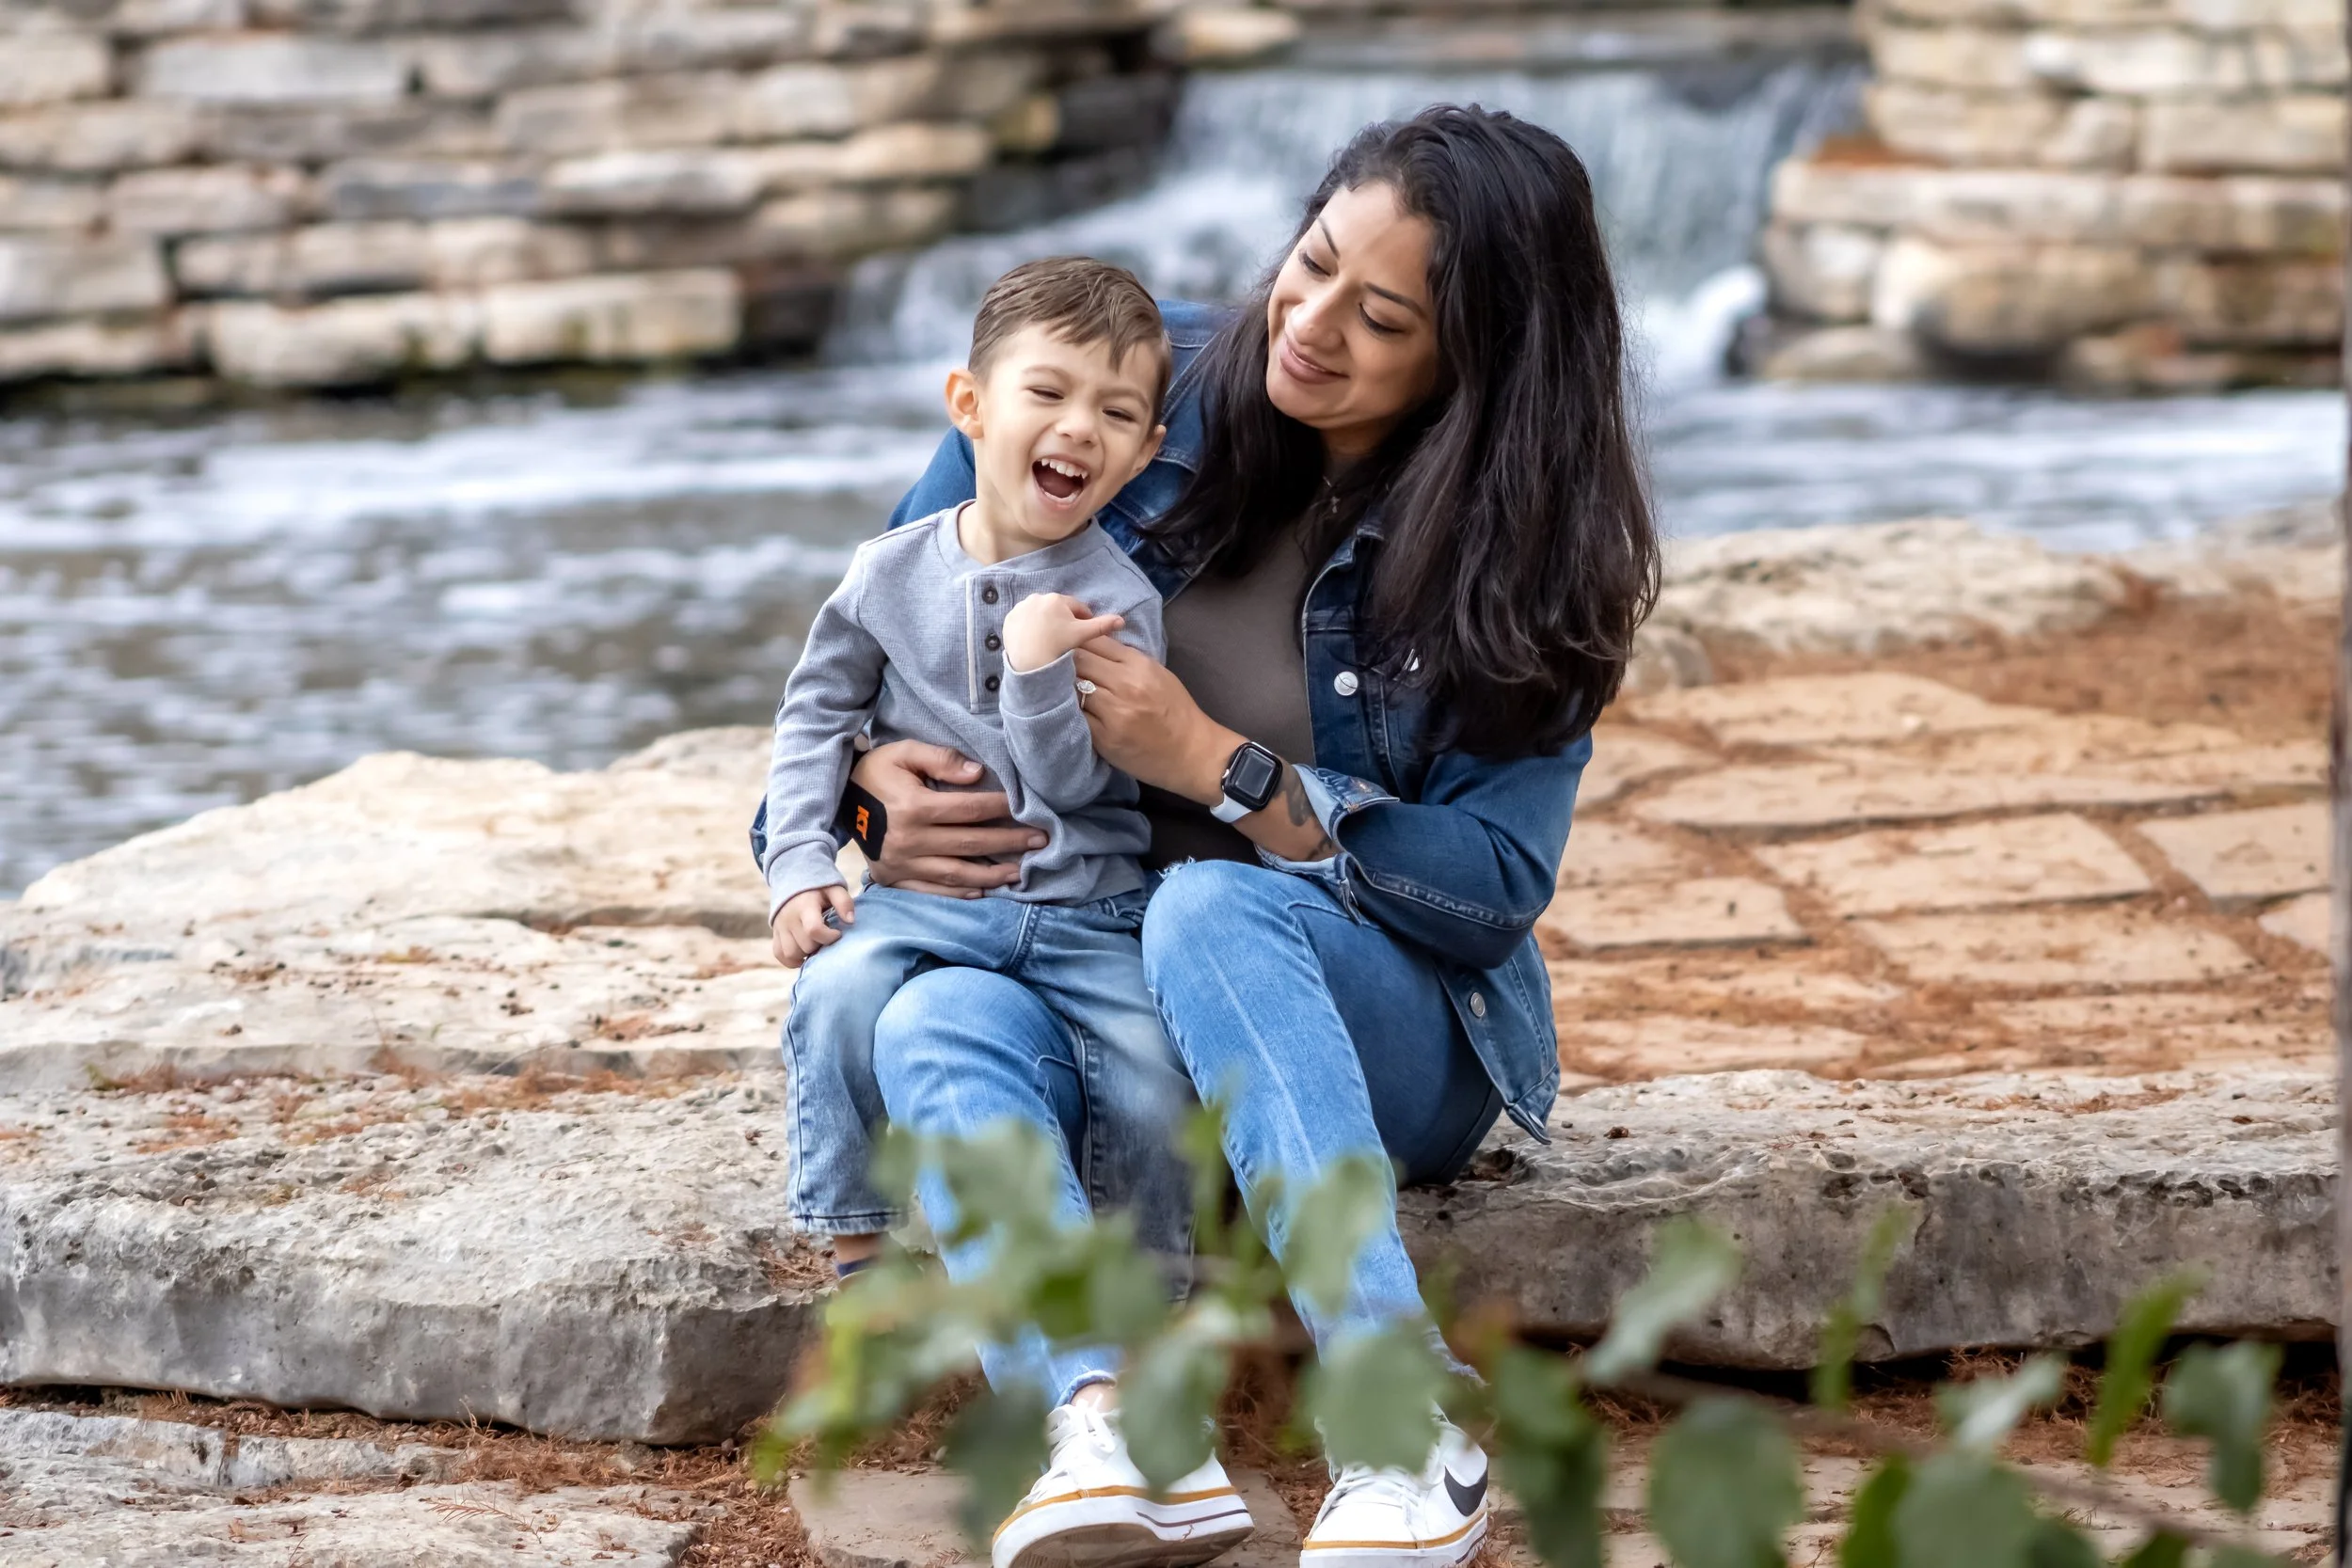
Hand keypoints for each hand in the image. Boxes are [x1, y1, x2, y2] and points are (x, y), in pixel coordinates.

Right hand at [772, 885, 855, 967]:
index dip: (829, 937)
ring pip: (792, 954)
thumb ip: (844, 903)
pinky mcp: (775, 933)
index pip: (813, 930)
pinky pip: (780, 955)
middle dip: (820, 945)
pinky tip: (804, 954)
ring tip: (816, 944)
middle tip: (827, 937)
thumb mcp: (834, 889)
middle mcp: (789, 918)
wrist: (792, 881)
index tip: (838, 933)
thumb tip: (850, 921)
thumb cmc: (818, 889)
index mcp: (805, 906)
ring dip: (806, 954)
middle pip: (805, 945)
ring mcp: (780, 927)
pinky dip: (792, 960)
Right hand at [851, 740, 1043, 897]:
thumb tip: (978, 773)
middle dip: (1008, 842)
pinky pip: (931, 891)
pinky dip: (959, 894)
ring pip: (955, 874)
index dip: (1001, 808)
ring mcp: (901, 863)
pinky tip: (983, 890)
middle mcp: (908, 839)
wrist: (838, 799)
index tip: (1028, 809)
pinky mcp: (893, 879)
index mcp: (913, 807)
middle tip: (1040, 842)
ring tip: (1019, 872)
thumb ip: (941, 760)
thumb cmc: (878, 771)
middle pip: (969, 843)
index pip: (968, 810)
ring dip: (991, 875)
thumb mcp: (904, 753)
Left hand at [1003, 593, 1123, 674]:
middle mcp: (1037, 598)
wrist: (1029, 661)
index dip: (1083, 618)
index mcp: (1057, 599)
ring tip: (1050, 640)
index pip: (1076, 606)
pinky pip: (1023, 621)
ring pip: (1039, 614)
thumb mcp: (1082, 635)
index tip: (1085, 630)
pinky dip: (1029, 627)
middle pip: (1056, 609)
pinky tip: (1034, 640)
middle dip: (1063, 619)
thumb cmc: (1058, 646)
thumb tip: (1122, 620)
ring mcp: (1020, 608)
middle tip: (1066, 638)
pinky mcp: (1008, 619)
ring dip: (1045, 622)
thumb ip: (1102, 625)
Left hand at [1071, 636, 1235, 802]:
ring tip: (1059, 688)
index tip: (1069, 645)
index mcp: (1139, 665)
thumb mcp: (1157, 674)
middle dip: (1065, 661)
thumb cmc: (1176, 711)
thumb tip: (1094, 642)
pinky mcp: (1104, 738)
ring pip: (1073, 688)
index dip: (1078, 640)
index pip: (1095, 641)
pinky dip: (1070, 711)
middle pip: (1079, 661)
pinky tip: (1069, 711)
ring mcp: (1114, 712)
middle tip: (1056, 666)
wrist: (1191, 752)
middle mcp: (1125, 685)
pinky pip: (1076, 716)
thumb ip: (1126, 658)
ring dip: (1064, 687)